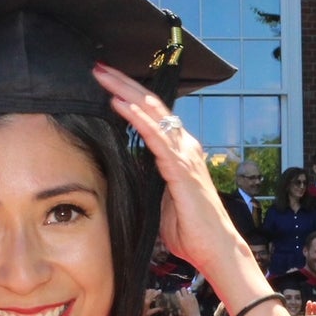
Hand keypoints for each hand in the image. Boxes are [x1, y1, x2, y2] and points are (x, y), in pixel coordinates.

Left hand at [91, 64, 246, 281]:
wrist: (215, 248)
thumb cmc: (189, 229)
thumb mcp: (159, 198)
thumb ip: (147, 179)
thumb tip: (125, 169)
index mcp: (179, 151)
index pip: (152, 115)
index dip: (129, 95)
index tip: (106, 82)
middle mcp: (185, 146)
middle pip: (151, 105)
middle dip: (124, 83)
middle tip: (100, 67)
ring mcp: (185, 154)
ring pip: (153, 113)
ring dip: (126, 92)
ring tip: (104, 77)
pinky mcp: (182, 168)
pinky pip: (156, 137)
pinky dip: (137, 118)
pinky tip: (120, 105)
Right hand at [173, 289, 202, 315]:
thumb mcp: (180, 311)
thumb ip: (180, 306)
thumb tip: (180, 304)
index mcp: (181, 300)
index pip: (177, 292)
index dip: (177, 293)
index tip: (178, 294)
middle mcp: (186, 297)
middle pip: (183, 288)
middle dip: (182, 290)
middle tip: (183, 293)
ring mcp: (191, 297)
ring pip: (188, 290)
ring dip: (187, 292)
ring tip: (187, 295)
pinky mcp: (195, 299)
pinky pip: (193, 294)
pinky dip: (191, 295)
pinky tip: (191, 298)